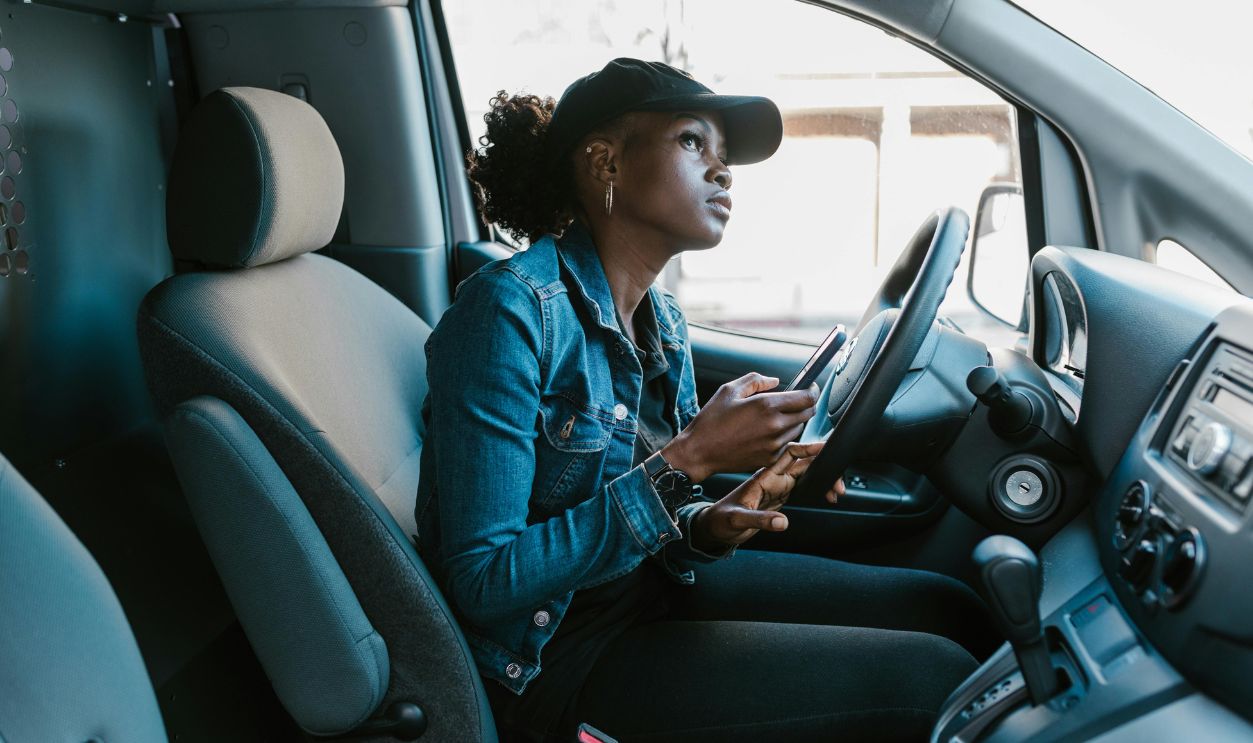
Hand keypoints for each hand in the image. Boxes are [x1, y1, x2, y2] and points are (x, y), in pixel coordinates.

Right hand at [661, 373, 819, 481]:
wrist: (700, 452)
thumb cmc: (711, 421)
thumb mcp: (729, 390)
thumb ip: (756, 380)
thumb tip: (775, 381)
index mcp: (766, 406)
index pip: (806, 398)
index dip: (812, 391)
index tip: (811, 387)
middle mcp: (774, 426)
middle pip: (808, 413)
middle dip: (805, 404)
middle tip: (796, 400)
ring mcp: (774, 445)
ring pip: (799, 429)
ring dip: (794, 421)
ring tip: (775, 417)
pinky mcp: (770, 458)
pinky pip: (787, 444)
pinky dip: (783, 436)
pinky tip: (766, 432)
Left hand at [689, 441, 844, 550]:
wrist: (714, 527)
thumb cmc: (720, 520)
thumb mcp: (737, 520)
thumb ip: (759, 520)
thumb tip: (782, 523)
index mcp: (763, 477)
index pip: (788, 455)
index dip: (807, 449)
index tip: (824, 447)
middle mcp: (772, 479)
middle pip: (802, 464)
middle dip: (822, 467)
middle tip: (839, 480)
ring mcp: (776, 488)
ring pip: (805, 476)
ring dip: (822, 479)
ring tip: (837, 490)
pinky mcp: (778, 498)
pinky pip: (801, 487)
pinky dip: (816, 489)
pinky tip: (826, 494)